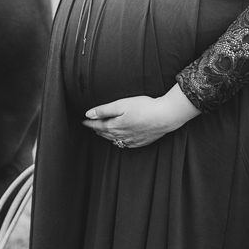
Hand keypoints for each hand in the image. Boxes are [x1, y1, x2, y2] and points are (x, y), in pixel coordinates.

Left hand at [82, 83, 200, 147]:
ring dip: (107, 136)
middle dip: (97, 130)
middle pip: (105, 133)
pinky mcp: (141, 141)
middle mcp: (121, 135)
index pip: (97, 126)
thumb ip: (103, 110)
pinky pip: (125, 144)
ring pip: (114, 139)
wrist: (165, 116)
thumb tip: (88, 114)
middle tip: (91, 126)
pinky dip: (119, 141)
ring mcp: (131, 140)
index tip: (83, 121)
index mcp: (114, 126)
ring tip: (102, 132)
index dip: (89, 123)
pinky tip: (119, 139)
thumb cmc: (144, 107)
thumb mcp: (121, 104)